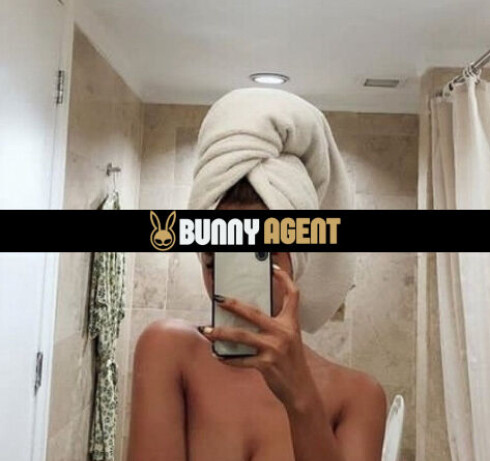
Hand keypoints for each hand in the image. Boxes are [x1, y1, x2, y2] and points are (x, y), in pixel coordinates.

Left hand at [198, 264, 316, 409]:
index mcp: (290, 323)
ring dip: (220, 333)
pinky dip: (227, 357)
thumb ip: (274, 326)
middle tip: (218, 300)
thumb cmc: (291, 361)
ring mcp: (275, 348)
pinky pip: (241, 359)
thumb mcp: (290, 339)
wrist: (301, 389)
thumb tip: (246, 316)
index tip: (274, 270)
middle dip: (233, 305)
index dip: (285, 280)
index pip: (292, 295)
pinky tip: (217, 354)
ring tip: (206, 330)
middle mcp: (283, 333)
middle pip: (254, 313)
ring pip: (241, 336)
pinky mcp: (267, 364)